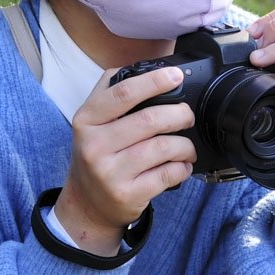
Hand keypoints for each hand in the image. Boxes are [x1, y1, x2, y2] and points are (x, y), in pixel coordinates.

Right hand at [55, 66, 197, 255]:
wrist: (87, 203)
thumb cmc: (96, 155)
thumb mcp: (90, 122)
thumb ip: (110, 93)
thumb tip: (144, 70)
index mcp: (86, 120)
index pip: (123, 93)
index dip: (154, 81)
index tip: (176, 76)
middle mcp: (94, 145)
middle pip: (149, 120)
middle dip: (179, 114)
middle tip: (187, 116)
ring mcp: (110, 172)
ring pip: (162, 148)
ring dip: (185, 145)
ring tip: (187, 147)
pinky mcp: (127, 194)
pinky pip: (168, 175)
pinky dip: (183, 168)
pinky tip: (181, 166)